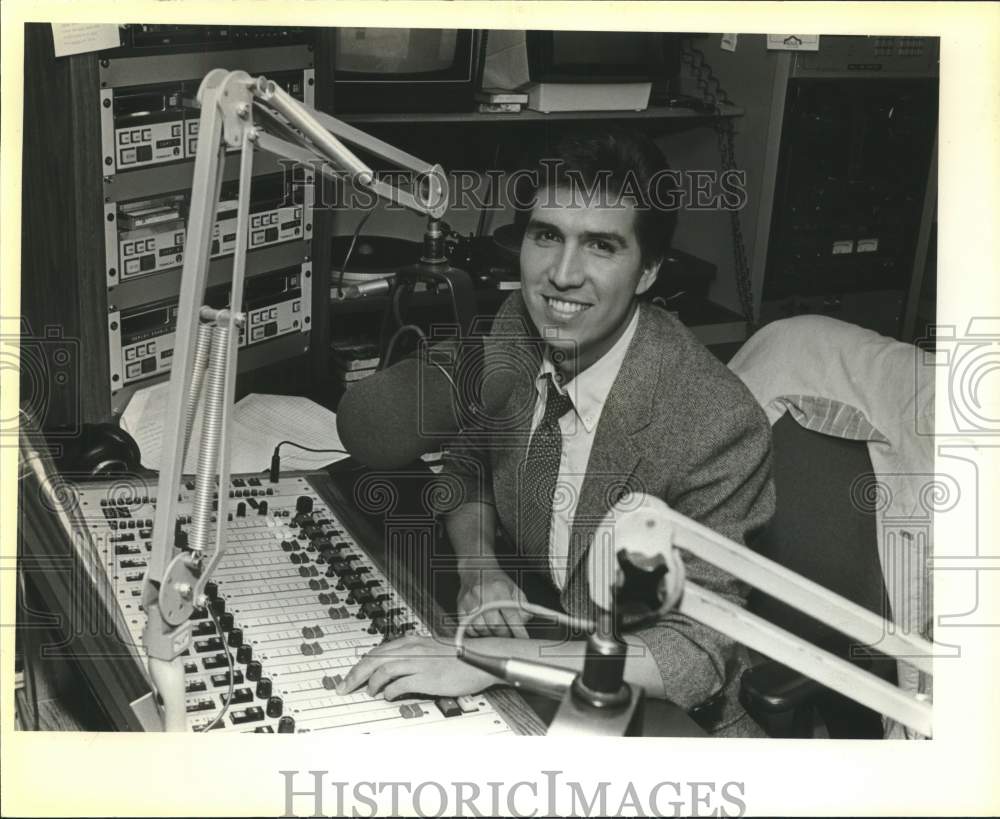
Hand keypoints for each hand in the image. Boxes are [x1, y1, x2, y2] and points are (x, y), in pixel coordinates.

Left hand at [337, 636, 498, 699]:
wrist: (479, 659)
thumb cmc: (457, 658)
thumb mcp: (429, 651)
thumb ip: (411, 657)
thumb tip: (391, 672)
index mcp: (411, 642)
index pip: (377, 652)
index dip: (360, 666)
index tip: (349, 678)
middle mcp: (412, 649)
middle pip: (374, 659)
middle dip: (355, 675)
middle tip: (344, 688)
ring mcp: (419, 662)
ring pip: (384, 669)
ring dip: (372, 683)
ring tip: (370, 693)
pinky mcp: (427, 677)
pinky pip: (401, 684)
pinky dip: (390, 691)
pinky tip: (389, 696)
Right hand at [457, 567, 529, 637]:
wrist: (476, 568)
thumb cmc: (496, 580)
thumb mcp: (513, 588)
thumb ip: (522, 605)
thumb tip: (525, 621)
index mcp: (500, 589)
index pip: (511, 616)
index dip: (518, 630)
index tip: (523, 638)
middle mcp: (484, 595)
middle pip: (496, 625)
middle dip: (504, 634)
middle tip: (508, 634)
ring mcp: (470, 601)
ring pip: (482, 629)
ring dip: (490, 634)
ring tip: (496, 630)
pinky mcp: (460, 607)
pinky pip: (468, 628)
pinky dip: (477, 632)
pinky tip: (483, 628)